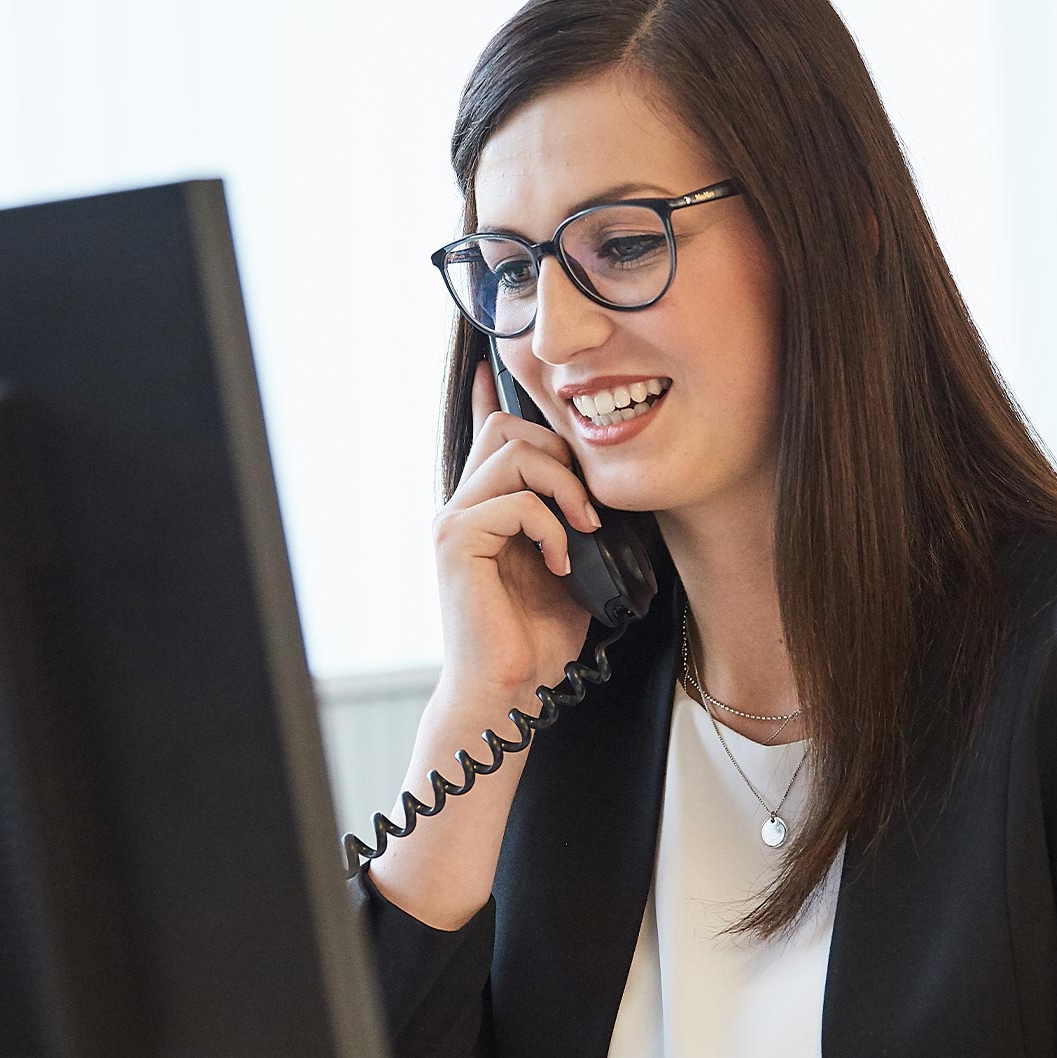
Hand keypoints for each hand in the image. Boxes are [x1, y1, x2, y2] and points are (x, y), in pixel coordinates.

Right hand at [434, 359, 600, 701]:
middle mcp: (461, 506)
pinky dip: (551, 527)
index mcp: (484, 506)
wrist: (511, 692)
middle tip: (590, 505)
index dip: (498, 393)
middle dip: (561, 452)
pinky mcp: (456, 542)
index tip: (501, 366)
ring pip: (514, 453)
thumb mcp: (571, 564)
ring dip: (564, 485)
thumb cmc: (538, 638)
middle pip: (507, 427)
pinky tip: (561, 562)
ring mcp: (453, 521)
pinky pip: (515, 502)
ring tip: (585, 529)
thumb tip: (603, 487)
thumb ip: (572, 520)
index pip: (489, 430)